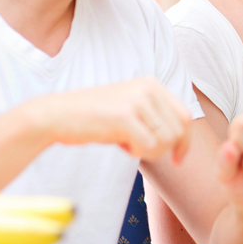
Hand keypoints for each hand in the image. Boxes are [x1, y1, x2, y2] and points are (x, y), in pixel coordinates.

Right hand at [43, 77, 192, 162]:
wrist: (57, 115)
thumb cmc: (94, 118)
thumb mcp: (131, 109)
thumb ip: (156, 117)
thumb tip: (183, 141)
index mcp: (152, 84)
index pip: (185, 116)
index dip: (185, 142)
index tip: (177, 159)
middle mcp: (148, 88)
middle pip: (179, 131)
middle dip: (163, 149)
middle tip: (139, 149)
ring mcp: (137, 101)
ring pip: (166, 141)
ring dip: (149, 152)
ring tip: (127, 144)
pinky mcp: (125, 116)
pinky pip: (148, 147)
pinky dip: (136, 153)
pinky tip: (120, 145)